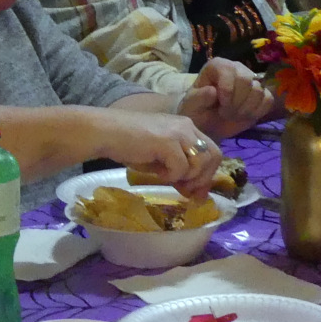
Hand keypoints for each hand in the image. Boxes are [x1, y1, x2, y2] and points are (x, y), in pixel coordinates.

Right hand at [95, 112, 222, 196]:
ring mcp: (179, 132)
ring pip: (201, 162)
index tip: (195, 191)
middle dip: (203, 178)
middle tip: (185, 190)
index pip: (212, 151)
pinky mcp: (168, 141)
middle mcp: (187, 126)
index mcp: (186, 127)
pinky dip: (171, 176)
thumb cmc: (129, 144)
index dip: (207, 174)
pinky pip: (182, 168)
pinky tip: (157, 173)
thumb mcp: (160, 159)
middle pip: (214, 156)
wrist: (106, 132)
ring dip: (187, 177)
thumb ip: (180, 171)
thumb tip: (198, 195)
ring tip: (168, 178)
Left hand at [179, 59, 274, 137]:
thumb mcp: (191, 106)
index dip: (227, 91)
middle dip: (237, 102)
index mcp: (218, 66)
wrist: (208, 125)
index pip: (229, 71)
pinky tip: (245, 116)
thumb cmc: (197, 111)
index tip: (220, 106)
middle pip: (247, 80)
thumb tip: (213, 92)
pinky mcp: (261, 95)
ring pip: (258, 91)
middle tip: (226, 114)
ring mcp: (251, 81)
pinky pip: (268, 100)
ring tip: (233, 115)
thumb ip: (199, 98)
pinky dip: (257, 112)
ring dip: (245, 109)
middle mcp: (236, 68)